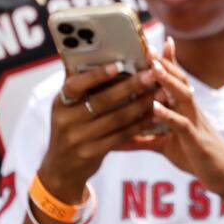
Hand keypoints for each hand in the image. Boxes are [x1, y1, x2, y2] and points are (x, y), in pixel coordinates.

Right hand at [36, 64, 157, 201]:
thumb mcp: (69, 107)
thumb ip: (84, 86)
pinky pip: (121, 135)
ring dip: (142, 105)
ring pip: (116, 118)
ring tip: (162, 93)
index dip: (96, 75)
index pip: (75, 85)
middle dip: (130, 86)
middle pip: (102, 101)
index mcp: (61, 102)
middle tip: (153, 74)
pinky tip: (156, 115)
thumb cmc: (72, 126)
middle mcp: (66, 119)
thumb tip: (108, 56)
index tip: (119, 65)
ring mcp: (78, 138)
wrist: (61, 167)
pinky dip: (140, 124)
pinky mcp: (92, 153)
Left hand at [140, 37, 223, 197]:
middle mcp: (192, 111)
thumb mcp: (166, 147)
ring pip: (182, 96)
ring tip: (151, 67)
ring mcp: (195, 124)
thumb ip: (143, 140)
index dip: (167, 61)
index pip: (176, 80)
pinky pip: (181, 124)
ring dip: (167, 81)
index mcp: (185, 110)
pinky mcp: (195, 140)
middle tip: (148, 45)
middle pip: (179, 80)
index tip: (152, 43)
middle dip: (164, 63)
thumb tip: (117, 139)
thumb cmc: (197, 159)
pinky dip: (167, 114)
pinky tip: (154, 106)